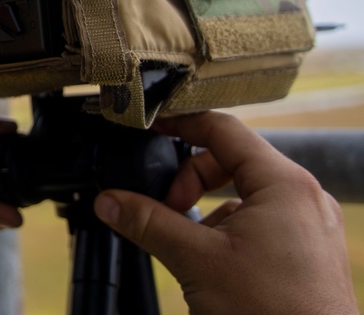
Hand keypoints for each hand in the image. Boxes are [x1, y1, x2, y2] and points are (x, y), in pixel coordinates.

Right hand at [93, 111, 357, 314]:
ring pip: (246, 195)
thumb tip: (109, 201)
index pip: (224, 130)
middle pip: (232, 162)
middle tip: (167, 209)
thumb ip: (147, 222)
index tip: (150, 129)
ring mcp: (310, 226)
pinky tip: (213, 262)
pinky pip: (262, 222)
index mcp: (284, 184)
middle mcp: (304, 197)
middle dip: (190, 181)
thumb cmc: (270, 313)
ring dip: (208, 209)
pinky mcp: (308, 253)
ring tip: (188, 242)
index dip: (181, 124)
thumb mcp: (196, 261)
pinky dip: (230, 231)